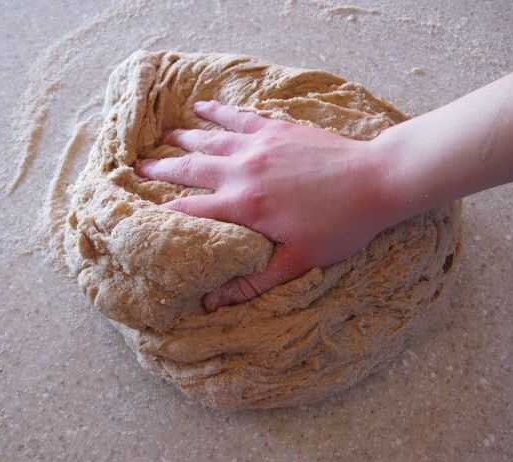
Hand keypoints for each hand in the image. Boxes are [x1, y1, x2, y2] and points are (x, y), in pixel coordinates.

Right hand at [135, 101, 392, 310]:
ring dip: (182, 139)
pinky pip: (238, 116)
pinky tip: (201, 107)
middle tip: (136, 168)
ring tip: (161, 138)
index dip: (164, 213)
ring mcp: (259, 145)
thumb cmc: (341, 226)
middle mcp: (243, 171)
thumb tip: (213, 302)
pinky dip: (217, 112)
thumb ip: (252, 281)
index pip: (191, 211)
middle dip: (161, 169)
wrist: (375, 180)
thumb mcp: (298, 262)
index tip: (140, 212)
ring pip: (209, 139)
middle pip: (191, 169)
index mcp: (245, 206)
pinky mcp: (276, 128)